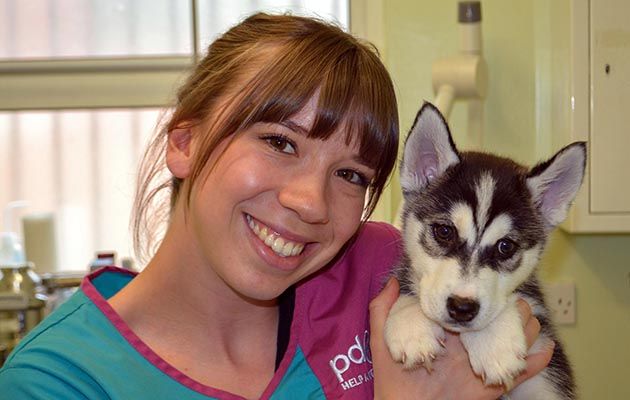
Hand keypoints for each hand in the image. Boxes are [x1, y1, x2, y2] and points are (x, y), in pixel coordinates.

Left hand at [369, 278, 553, 399]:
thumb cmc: (392, 378)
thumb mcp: (383, 340)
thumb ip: (383, 310)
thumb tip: (393, 280)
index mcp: (445, 333)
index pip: (469, 309)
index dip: (481, 295)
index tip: (490, 281)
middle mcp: (467, 346)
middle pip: (496, 321)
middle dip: (508, 309)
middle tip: (512, 300)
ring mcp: (481, 364)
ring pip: (511, 342)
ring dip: (524, 330)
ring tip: (530, 317)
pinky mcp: (491, 387)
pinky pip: (518, 373)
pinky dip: (535, 363)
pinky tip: (547, 349)